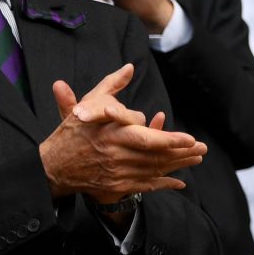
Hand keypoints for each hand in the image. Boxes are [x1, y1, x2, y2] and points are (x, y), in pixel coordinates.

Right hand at [39, 64, 206, 202]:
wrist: (51, 168)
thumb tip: (129, 68)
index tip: (188, 137)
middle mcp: (115, 155)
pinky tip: (180, 182)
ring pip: (153, 169)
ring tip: (197, 158)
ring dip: (177, 165)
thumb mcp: (88, 105)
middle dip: (182, 152)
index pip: (145, 135)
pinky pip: (144, 186)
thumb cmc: (72, 133)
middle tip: (202, 147)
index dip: (166, 136)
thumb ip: (111, 85)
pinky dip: (163, 184)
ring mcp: (116, 173)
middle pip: (155, 155)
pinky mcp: (115, 187)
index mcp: (111, 134)